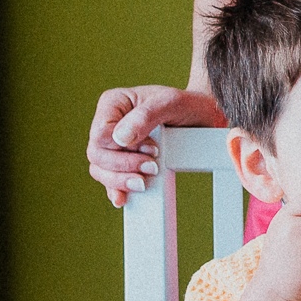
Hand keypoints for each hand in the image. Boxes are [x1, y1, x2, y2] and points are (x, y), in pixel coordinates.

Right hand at [87, 85, 227, 206]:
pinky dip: (116, 189)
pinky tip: (124, 198)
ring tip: (143, 183)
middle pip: (97, 154)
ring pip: (100, 169)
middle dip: (124, 167)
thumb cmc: (186, 105)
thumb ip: (145, 116)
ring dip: (120, 180)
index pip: (101, 134)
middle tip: (152, 169)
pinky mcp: (123, 160)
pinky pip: (110, 179)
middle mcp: (109, 123)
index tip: (152, 150)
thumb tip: (120, 138)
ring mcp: (114, 144)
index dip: (122, 148)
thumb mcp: (171, 103)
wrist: (203, 117)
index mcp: (113, 103)